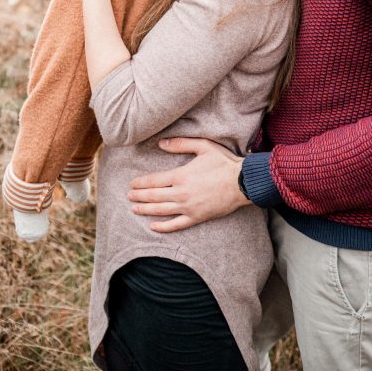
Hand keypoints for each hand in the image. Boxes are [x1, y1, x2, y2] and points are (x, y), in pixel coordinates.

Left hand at [128, 137, 249, 231]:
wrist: (242, 182)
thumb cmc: (223, 162)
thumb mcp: (203, 146)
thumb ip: (181, 144)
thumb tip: (161, 143)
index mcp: (181, 175)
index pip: (154, 180)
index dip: (141, 183)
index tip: (132, 184)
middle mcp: (181, 193)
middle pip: (154, 196)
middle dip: (139, 196)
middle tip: (128, 196)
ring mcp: (188, 207)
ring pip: (161, 210)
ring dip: (145, 210)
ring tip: (134, 209)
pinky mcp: (196, 217)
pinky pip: (176, 225)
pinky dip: (163, 227)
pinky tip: (153, 227)